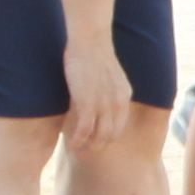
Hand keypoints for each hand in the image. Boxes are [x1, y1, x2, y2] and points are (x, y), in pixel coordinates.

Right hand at [63, 35, 135, 152]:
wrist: (90, 39)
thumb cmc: (94, 53)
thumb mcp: (109, 76)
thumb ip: (106, 90)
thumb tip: (97, 99)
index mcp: (123, 98)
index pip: (118, 127)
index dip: (106, 139)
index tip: (94, 144)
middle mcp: (117, 104)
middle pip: (109, 136)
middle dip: (97, 148)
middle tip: (85, 154)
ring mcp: (102, 104)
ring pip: (97, 136)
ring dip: (87, 147)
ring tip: (77, 152)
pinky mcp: (87, 101)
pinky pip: (83, 128)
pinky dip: (77, 139)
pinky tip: (70, 143)